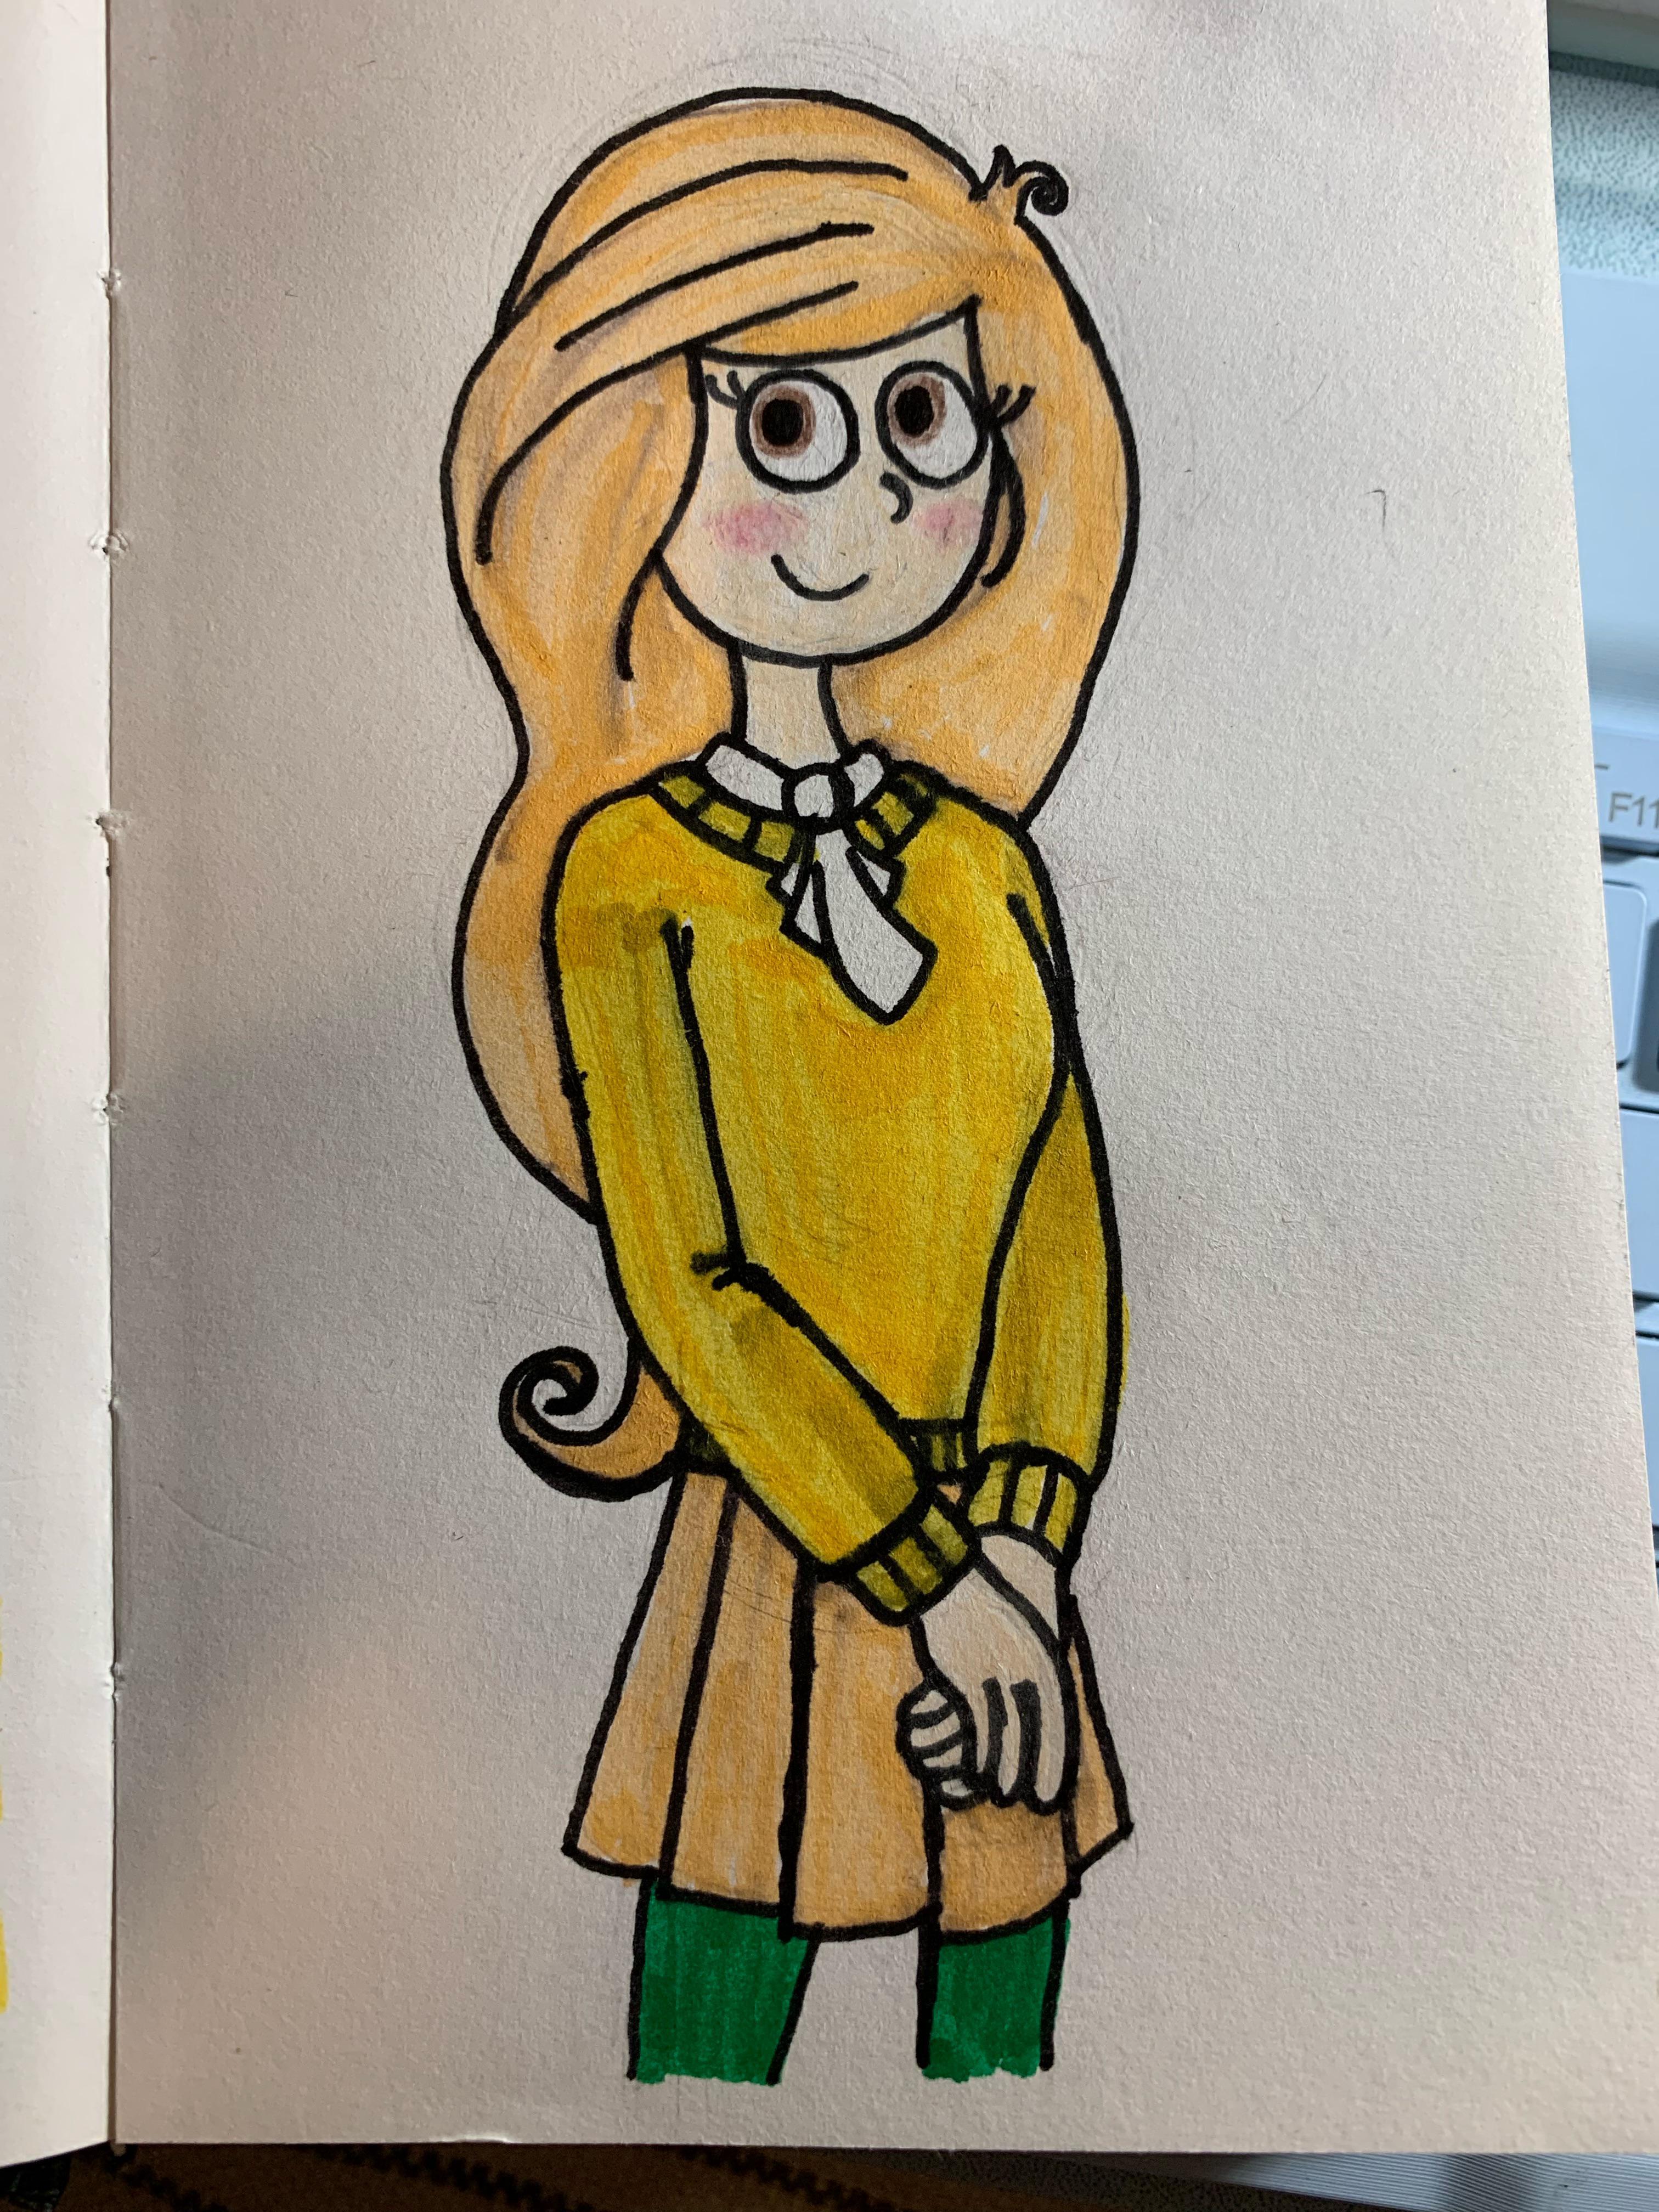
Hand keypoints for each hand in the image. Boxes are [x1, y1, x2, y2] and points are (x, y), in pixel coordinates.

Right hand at [898, 1547, 1069, 1811]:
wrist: (949, 1576)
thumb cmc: (986, 1601)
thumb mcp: (1024, 1627)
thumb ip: (1034, 1663)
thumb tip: (1042, 1701)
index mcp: (1043, 1656)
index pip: (1057, 1719)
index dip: (1056, 1760)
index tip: (1054, 1791)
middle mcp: (1025, 1667)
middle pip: (1035, 1732)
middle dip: (1034, 1773)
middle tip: (1031, 1802)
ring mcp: (995, 1671)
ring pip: (1006, 1735)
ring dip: (1004, 1771)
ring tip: (1002, 1795)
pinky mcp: (966, 1674)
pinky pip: (978, 1725)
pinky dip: (979, 1753)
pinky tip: (976, 1773)